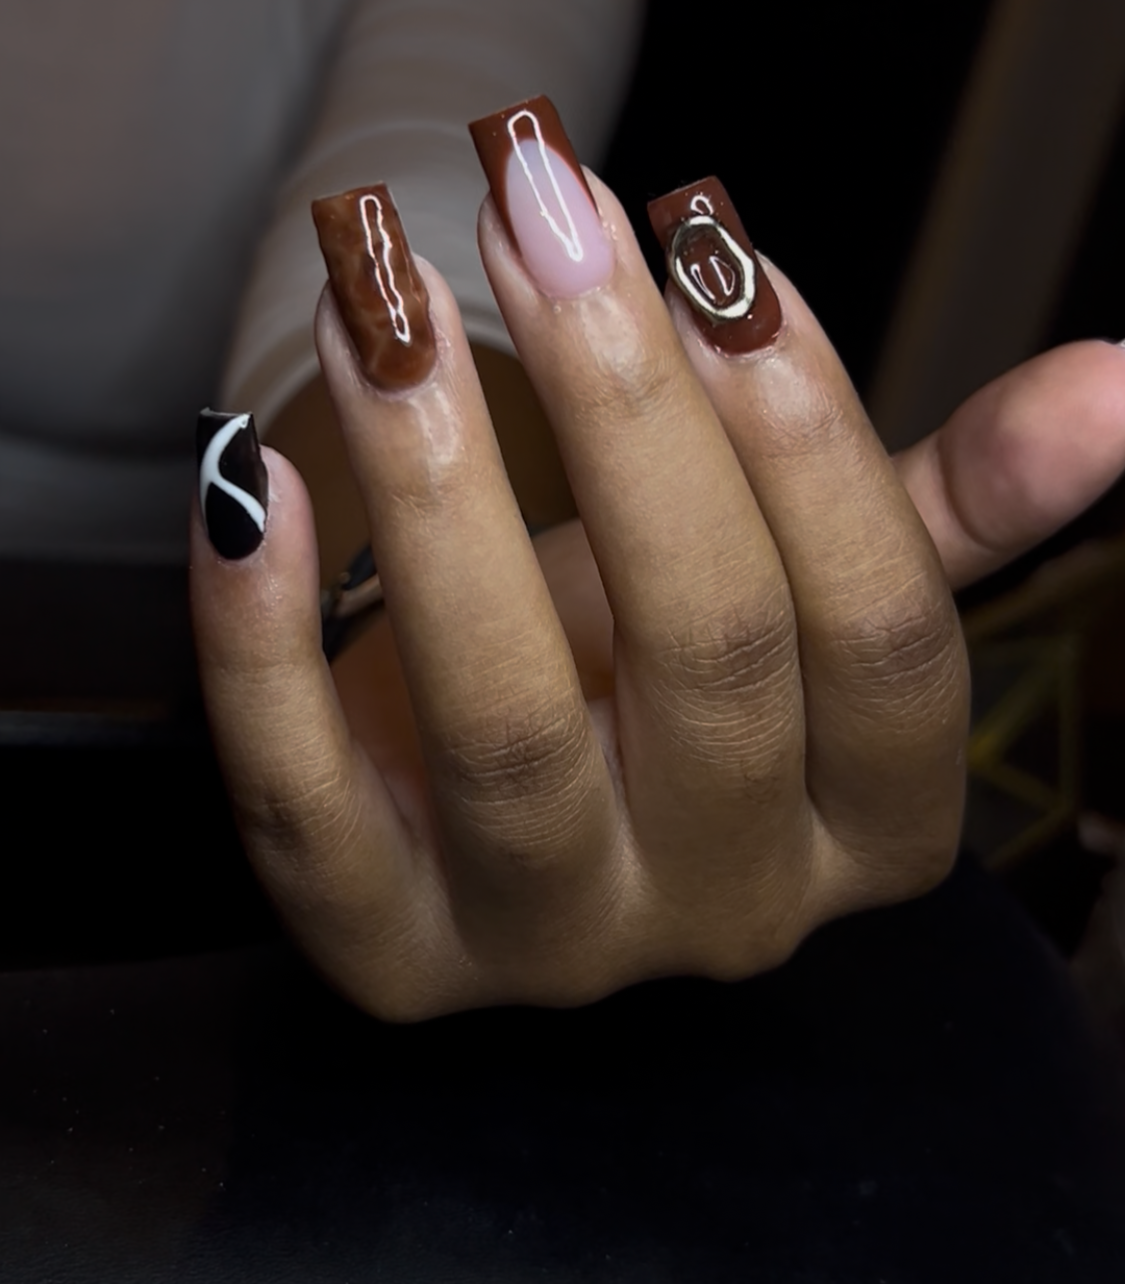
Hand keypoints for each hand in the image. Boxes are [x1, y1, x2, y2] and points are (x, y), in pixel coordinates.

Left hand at [192, 109, 971, 1019]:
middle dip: (626, 411)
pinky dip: (264, 646)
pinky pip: (307, 817)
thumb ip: (937, 512)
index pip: (882, 638)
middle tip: (541, 209)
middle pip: (710, 660)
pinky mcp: (384, 952)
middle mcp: (722, 908)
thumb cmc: (662, 673)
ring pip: (510, 732)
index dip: (812, 433)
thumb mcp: (799, 599)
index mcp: (864, 828)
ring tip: (382, 303)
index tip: (715, 250)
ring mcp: (546, 946)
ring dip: (440, 488)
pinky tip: (254, 485)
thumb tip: (1116, 386)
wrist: (502, 799)